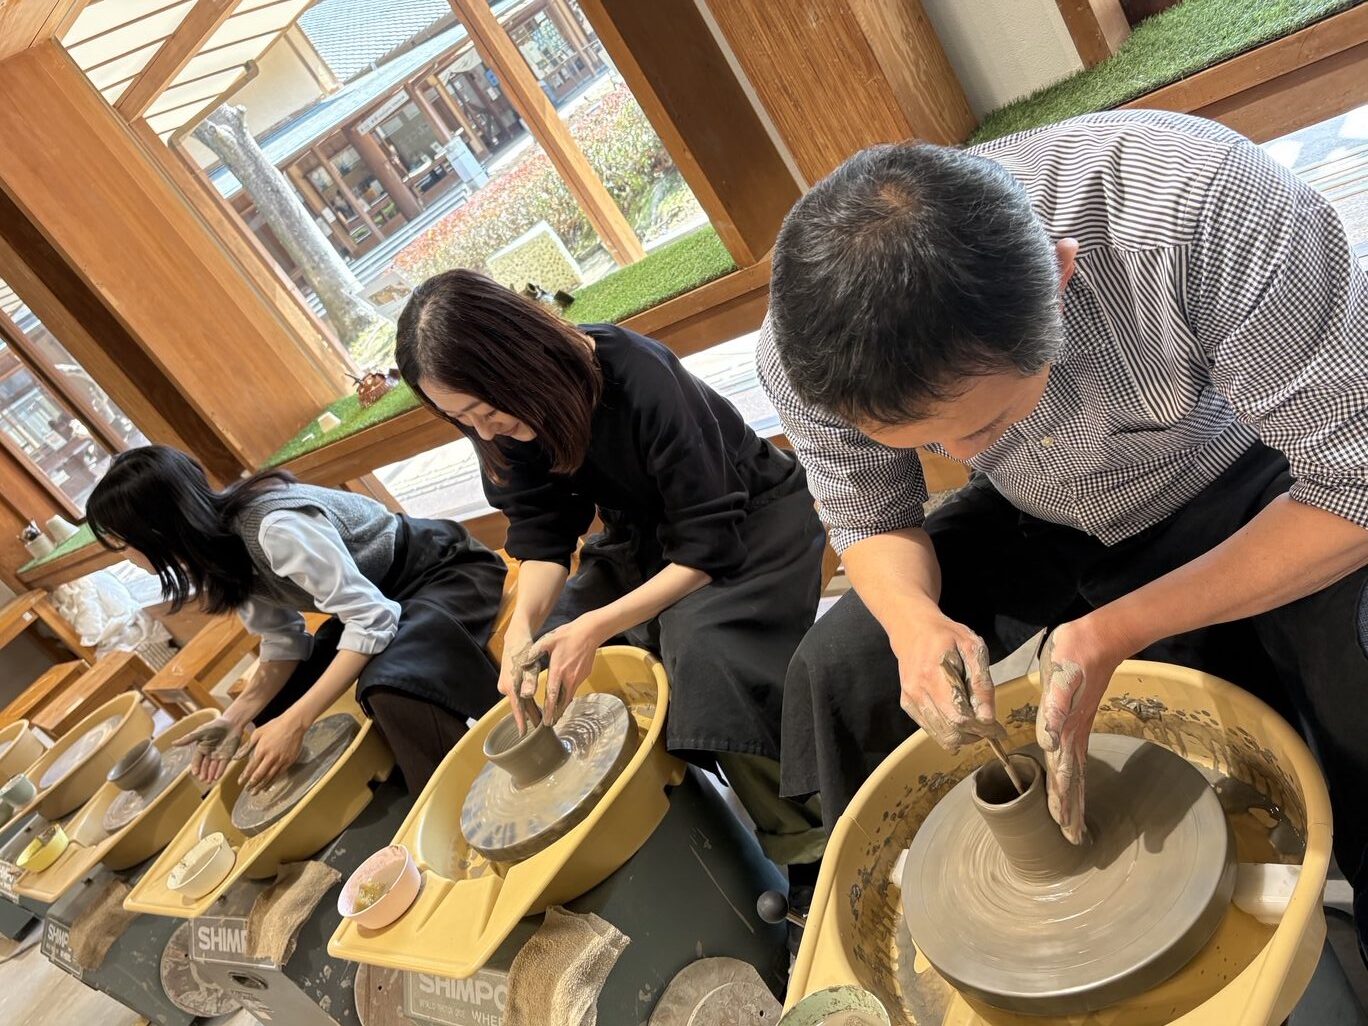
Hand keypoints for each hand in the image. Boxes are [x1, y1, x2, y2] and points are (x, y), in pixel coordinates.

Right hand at [175, 717, 244, 782]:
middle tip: (202, 779)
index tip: (195, 773)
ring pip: (213, 767)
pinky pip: (223, 765)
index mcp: (201, 748)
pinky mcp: (227, 756)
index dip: (196, 766)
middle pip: (205, 765)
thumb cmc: (215, 726)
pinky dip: (220, 771)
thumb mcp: (201, 732)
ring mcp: (218, 756)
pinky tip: (217, 777)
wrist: (232, 723)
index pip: (197, 760)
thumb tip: (173, 743)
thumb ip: (188, 738)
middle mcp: (209, 754)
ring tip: (209, 781)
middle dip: (204, 773)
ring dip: (211, 774)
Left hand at [237, 711, 309, 792]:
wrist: (294, 724)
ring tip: (257, 792)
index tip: (240, 783)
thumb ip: (247, 746)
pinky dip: (273, 781)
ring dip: (262, 785)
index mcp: (261, 750)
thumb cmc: (275, 726)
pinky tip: (269, 785)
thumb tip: (236, 757)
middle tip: (248, 791)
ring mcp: (281, 760)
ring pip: (270, 776)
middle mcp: (271, 757)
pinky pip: (280, 774)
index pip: (251, 767)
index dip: (245, 776)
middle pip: (260, 775)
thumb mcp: (258, 733)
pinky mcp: (289, 761)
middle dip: (252, 784)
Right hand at [499, 630, 543, 732]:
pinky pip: (518, 694)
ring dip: (529, 708)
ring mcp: (505, 685)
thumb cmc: (525, 652)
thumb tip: (526, 695)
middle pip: (519, 706)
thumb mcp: (530, 666)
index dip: (521, 721)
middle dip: (529, 716)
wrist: (516, 639)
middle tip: (540, 727)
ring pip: (520, 700)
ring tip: (540, 719)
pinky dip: (526, 700)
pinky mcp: (509, 682)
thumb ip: (529, 681)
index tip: (523, 734)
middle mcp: (505, 688)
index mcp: (510, 686)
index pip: (516, 708)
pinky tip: (534, 706)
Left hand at [537, 613, 608, 722]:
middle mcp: (569, 677)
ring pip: (570, 696)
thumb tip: (522, 664)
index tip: (546, 721)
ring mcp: (578, 677)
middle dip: (556, 713)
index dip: (549, 709)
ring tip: (557, 715)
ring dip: (563, 706)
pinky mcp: (584, 674)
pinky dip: (569, 695)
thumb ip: (534, 653)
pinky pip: (575, 687)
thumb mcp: (547, 641)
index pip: (553, 695)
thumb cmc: (567, 635)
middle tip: (550, 724)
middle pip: (563, 701)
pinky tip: (565, 697)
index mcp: (558, 670)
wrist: (590, 632)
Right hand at [891, 613, 1005, 750]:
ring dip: (962, 737)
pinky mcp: (907, 704)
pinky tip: (958, 718)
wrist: (913, 629)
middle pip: (950, 732)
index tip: (997, 729)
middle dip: (974, 735)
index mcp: (934, 675)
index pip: (959, 717)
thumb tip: (987, 716)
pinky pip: (931, 729)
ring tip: (975, 724)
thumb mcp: (972, 647)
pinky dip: (948, 731)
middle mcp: (918, 691)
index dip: (981, 728)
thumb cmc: (946, 635)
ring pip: (940, 736)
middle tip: (989, 728)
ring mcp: (910, 699)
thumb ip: (981, 681)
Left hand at [1035, 618, 1122, 844]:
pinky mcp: (1075, 718)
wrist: (1098, 636)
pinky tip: (1070, 780)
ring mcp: (1076, 727)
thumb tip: (1049, 741)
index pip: (1064, 775)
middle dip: (1071, 810)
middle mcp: (1073, 734)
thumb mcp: (1060, 677)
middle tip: (1073, 839)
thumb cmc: (1075, 654)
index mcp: (1067, 730)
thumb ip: (1054, 709)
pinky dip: (1073, 774)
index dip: (1063, 802)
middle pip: (1073, 781)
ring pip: (1075, 772)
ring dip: (1073, 797)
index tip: (1065, 828)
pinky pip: (1073, 755)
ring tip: (1073, 821)